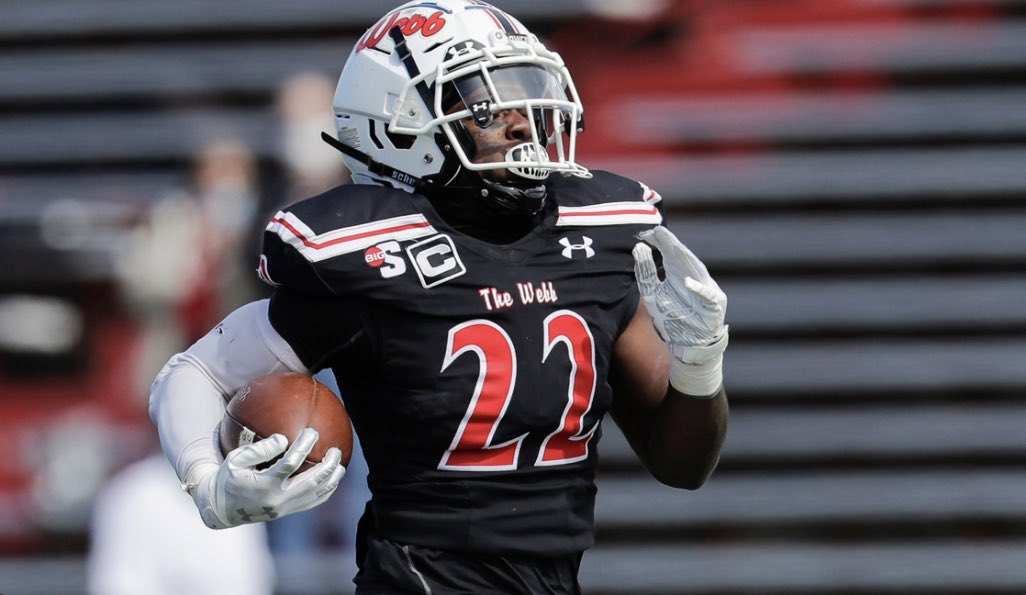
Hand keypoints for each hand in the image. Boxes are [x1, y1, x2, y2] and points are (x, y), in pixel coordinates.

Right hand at [189, 427, 344, 528]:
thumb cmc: (229, 477)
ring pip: (316, 495)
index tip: (312, 431)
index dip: (304, 446)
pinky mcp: (287, 512)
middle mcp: (278, 499)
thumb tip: (283, 438)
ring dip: (332, 479)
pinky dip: (326, 490)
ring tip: (341, 464)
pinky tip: (332, 478)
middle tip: (336, 449)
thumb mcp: (235, 460)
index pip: (290, 463)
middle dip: (327, 466)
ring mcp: (285, 508)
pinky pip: (312, 502)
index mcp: (265, 484)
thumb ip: (258, 449)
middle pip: (311, 482)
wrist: (223, 508)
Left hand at [634, 226, 727, 395]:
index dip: (660, 242)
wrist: (690, 346)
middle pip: (683, 258)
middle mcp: (694, 278)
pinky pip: (708, 296)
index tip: (646, 233)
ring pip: (697, 271)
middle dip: (672, 245)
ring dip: (685, 260)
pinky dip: (699, 289)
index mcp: (679, 273)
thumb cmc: (672, 317)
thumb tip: (638, 248)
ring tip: (673, 248)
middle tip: (659, 232)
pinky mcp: (714, 307)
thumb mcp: (652, 294)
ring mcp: (706, 291)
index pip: (670, 253)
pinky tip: (687, 282)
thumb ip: (646, 273)